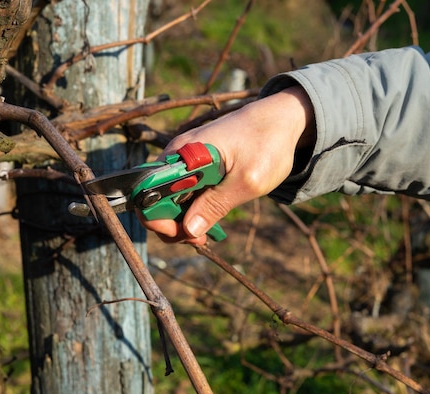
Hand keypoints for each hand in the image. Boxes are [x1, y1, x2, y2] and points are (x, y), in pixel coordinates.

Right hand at [141, 85, 313, 243]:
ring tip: (207, 233)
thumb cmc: (268, 143)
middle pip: (155, 197)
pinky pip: (183, 190)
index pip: (147, 190)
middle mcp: (178, 154)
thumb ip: (217, 205)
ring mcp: (186, 159)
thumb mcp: (248, 180)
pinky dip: (193, 207)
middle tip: (201, 239)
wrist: (281, 118)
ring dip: (183, 219)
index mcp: (185, 153)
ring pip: (169, 196)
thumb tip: (189, 230)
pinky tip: (210, 218)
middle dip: (172, 224)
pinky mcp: (196, 164)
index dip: (159, 218)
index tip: (185, 234)